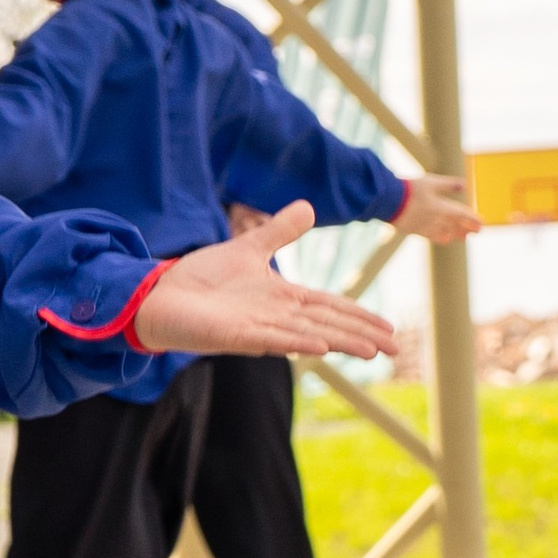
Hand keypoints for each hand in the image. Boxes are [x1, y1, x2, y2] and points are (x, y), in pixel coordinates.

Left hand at [132, 201, 396, 359]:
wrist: (161, 295)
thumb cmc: (203, 279)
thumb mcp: (247, 248)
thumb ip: (278, 232)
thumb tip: (308, 206)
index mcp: (281, 297)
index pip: (329, 307)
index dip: (359, 316)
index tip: (390, 328)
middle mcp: (274, 316)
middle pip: (327, 325)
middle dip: (360, 335)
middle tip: (396, 348)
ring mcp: (256, 328)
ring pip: (306, 336)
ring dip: (338, 342)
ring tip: (371, 351)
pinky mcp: (234, 335)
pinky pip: (270, 339)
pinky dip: (295, 342)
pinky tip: (319, 347)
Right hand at [393, 173, 482, 244]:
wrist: (386, 201)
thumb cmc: (409, 189)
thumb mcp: (430, 181)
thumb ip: (448, 184)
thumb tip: (465, 185)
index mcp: (443, 208)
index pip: (463, 215)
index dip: (474, 219)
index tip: (482, 223)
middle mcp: (437, 220)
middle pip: (456, 227)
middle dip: (467, 229)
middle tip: (476, 232)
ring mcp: (425, 227)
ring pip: (445, 234)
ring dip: (455, 235)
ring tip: (461, 238)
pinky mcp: (414, 230)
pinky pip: (432, 237)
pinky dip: (440, 238)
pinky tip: (443, 238)